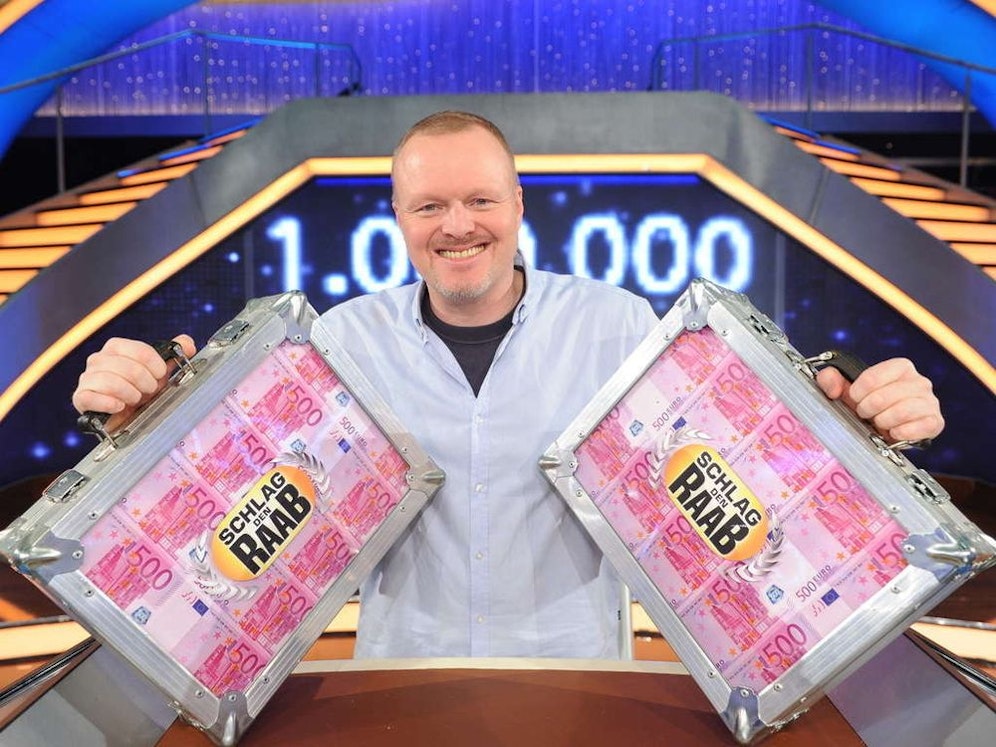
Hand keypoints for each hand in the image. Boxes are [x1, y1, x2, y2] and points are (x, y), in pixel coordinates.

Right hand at [72, 335, 196, 431]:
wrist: (127, 414)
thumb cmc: (142, 388)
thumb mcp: (160, 371)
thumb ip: (174, 353)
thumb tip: (187, 343)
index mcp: (116, 347)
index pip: (140, 351)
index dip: (156, 366)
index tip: (161, 376)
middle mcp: (98, 359)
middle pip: (128, 367)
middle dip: (146, 383)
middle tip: (149, 391)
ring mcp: (87, 378)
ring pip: (111, 382)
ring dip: (130, 394)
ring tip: (135, 399)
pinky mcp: (81, 397)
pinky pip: (90, 397)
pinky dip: (110, 403)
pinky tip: (120, 407)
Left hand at [816, 357, 943, 442]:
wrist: (884, 427)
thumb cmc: (867, 404)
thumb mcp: (846, 389)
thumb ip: (830, 379)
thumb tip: (832, 386)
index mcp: (901, 367)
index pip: (874, 376)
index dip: (858, 392)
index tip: (854, 399)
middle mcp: (919, 382)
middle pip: (887, 395)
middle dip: (868, 409)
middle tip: (865, 414)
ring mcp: (930, 402)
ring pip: (903, 411)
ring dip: (883, 420)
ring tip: (879, 422)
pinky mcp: (935, 422)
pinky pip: (922, 426)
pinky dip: (902, 432)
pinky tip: (893, 432)